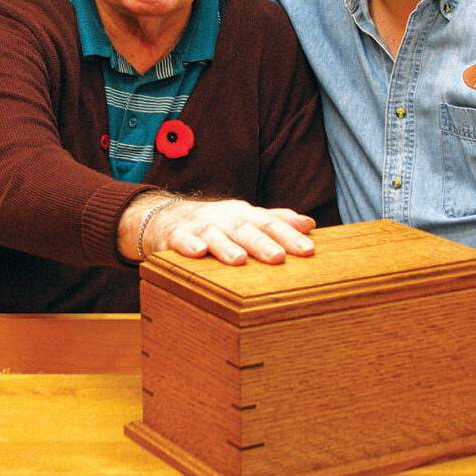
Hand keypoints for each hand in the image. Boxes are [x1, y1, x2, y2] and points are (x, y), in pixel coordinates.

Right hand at [119, 194, 316, 264]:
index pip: (271, 225)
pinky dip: (188, 245)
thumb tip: (309, 223)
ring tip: (240, 260)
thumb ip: (276, 221)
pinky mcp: (176, 237)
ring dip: (227, 246)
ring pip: (215, 236)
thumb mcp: (246, 220)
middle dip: (262, 243)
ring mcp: (200, 227)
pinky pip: (181, 241)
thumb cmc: (217, 224)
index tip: (308, 250)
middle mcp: (225, 219)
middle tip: (279, 257)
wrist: (167, 218)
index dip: (289, 236)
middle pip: (246, 230)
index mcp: (245, 216)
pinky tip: (197, 253)